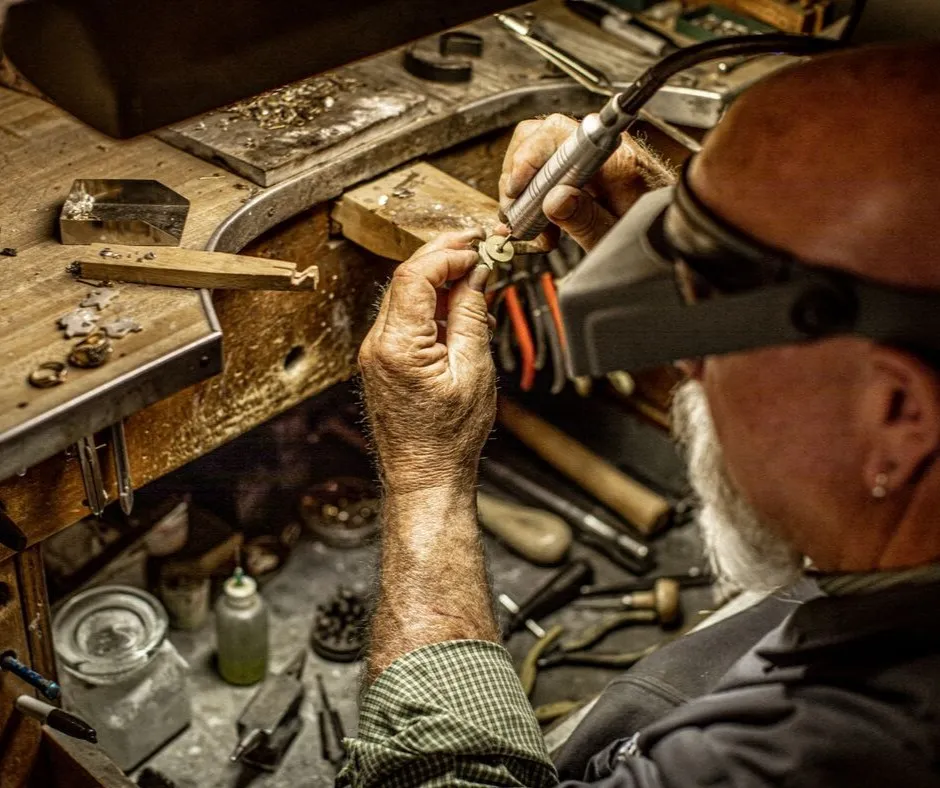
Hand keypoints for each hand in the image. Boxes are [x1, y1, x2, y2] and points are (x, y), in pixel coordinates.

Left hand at [359, 230, 495, 495]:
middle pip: (405, 279)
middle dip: (442, 257)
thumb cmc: (448, 438)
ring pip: (405, 296)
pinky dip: (431, 304)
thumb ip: (471, 316)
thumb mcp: (473, 371)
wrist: (426, 474)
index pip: (414, 276)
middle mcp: (378, 345)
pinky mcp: (382, 360)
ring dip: (438, 279)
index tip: (477, 250)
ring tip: (475, 274)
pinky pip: (405, 318)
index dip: (447, 255)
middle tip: (475, 245)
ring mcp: (376, 352)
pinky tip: (458, 304)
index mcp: (398, 346)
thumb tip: (476, 277)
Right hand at [498, 113, 666, 250]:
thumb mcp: (617, 239)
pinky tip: (544, 218)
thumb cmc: (654, 236)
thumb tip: (554, 200)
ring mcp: (597, 156)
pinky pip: (553, 165)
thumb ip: (586, 220)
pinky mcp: (591, 166)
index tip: (516, 191)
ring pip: (542, 150)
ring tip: (533, 223)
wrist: (679, 234)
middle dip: (519, 175)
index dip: (528, 160)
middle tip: (518, 212)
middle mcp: (605, 151)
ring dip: (527, 187)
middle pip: (542, 136)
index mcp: (616, 162)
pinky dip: (539, 191)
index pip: (558, 134)